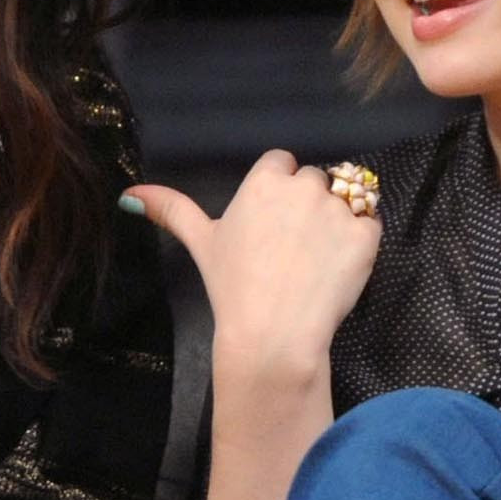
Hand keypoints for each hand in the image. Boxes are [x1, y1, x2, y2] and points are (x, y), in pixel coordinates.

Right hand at [128, 151, 380, 378]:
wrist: (273, 335)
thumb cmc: (233, 288)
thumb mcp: (201, 243)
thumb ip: (172, 210)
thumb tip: (130, 193)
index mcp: (265, 179)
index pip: (283, 164)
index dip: (279, 196)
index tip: (272, 229)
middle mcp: (304, 184)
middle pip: (316, 181)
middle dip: (309, 208)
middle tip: (292, 251)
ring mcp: (339, 209)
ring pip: (346, 202)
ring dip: (336, 225)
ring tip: (315, 264)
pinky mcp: (367, 235)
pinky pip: (370, 227)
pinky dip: (359, 247)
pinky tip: (337, 272)